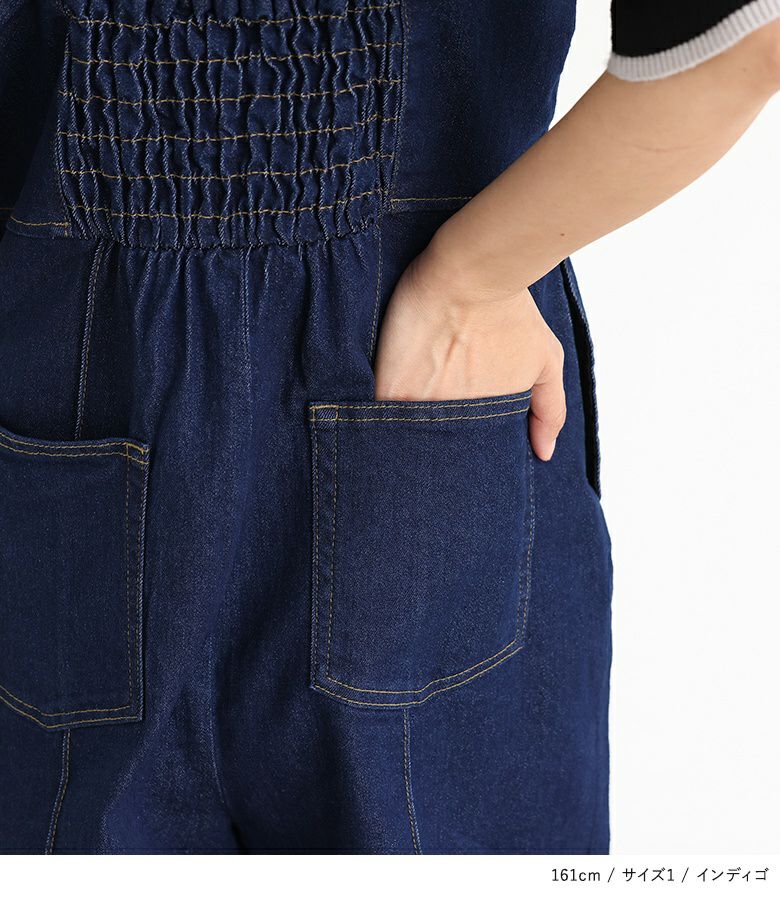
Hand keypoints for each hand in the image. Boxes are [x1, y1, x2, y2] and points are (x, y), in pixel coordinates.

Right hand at [373, 249, 565, 460]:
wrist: (469, 275)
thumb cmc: (509, 310)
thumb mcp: (545, 360)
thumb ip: (549, 410)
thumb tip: (544, 453)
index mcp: (485, 421)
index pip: (467, 451)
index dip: (457, 445)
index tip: (452, 430)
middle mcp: (452, 421)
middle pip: (433, 446)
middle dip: (429, 442)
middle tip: (428, 416)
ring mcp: (419, 406)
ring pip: (403, 432)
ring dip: (402, 427)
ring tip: (403, 408)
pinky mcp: (389, 386)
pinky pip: (378, 412)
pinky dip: (376, 412)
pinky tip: (377, 402)